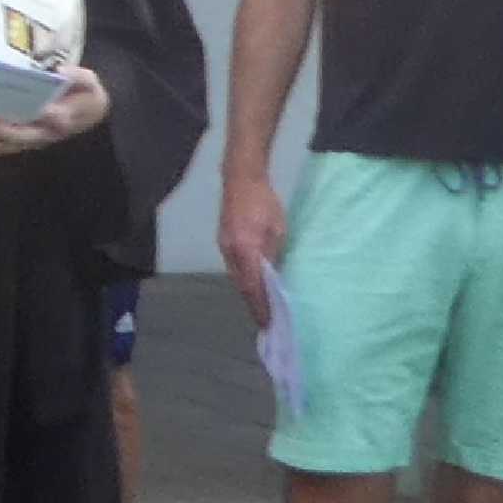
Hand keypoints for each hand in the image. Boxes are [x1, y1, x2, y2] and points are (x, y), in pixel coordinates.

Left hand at [0, 65, 108, 157]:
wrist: (83, 113)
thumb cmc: (82, 94)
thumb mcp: (89, 82)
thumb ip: (79, 77)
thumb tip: (60, 71)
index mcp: (64, 119)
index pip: (55, 120)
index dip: (44, 117)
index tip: (34, 110)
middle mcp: (44, 134)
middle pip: (21, 137)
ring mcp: (29, 141)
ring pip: (6, 147)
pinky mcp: (18, 143)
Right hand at [218, 171, 286, 326]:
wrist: (240, 179)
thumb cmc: (264, 202)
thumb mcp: (278, 229)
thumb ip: (274, 254)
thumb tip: (276, 276)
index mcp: (246, 249)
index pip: (254, 286)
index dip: (261, 306)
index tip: (269, 323)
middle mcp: (231, 253)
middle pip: (243, 287)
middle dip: (254, 306)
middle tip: (266, 323)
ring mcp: (225, 249)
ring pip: (237, 279)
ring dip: (249, 295)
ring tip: (262, 309)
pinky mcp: (224, 245)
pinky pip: (235, 270)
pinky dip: (245, 282)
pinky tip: (254, 287)